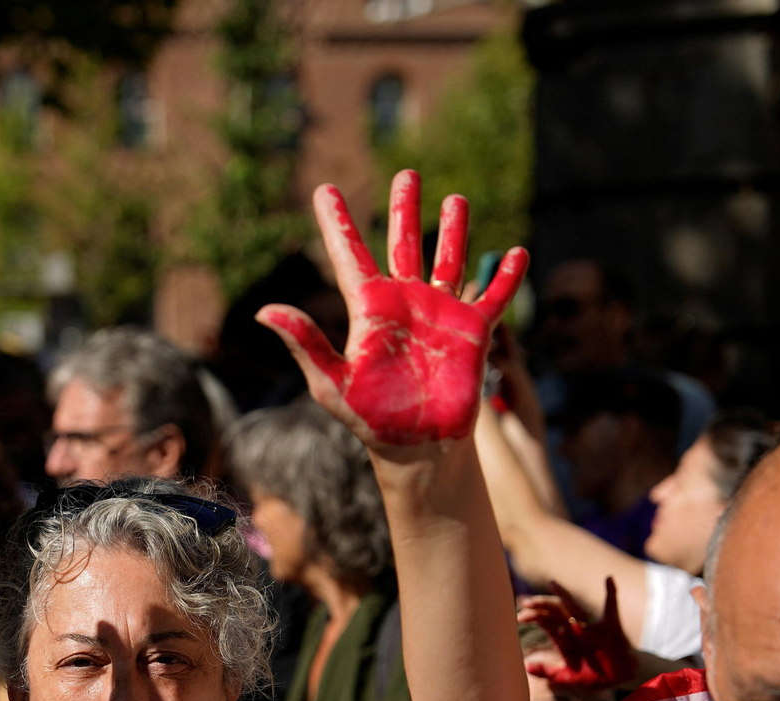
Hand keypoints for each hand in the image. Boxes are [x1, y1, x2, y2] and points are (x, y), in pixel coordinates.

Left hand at [257, 171, 527, 450]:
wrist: (415, 448)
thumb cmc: (369, 420)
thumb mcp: (332, 383)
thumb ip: (305, 343)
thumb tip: (262, 312)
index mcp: (369, 309)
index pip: (349, 254)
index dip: (338, 222)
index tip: (324, 189)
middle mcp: (405, 303)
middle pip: (403, 244)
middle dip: (405, 208)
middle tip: (407, 173)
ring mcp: (440, 314)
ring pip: (448, 260)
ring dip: (453, 230)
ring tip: (455, 198)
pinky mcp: (473, 332)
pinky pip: (493, 297)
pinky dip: (506, 276)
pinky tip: (517, 252)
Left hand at [519, 577, 637, 688]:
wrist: (620, 677)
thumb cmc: (594, 675)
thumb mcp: (568, 676)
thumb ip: (547, 671)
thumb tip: (525, 666)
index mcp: (566, 637)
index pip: (546, 622)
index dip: (533, 616)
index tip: (520, 616)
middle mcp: (576, 628)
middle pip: (556, 611)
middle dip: (541, 605)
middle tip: (526, 602)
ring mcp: (592, 626)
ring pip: (575, 608)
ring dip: (563, 596)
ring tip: (552, 584)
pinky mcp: (610, 627)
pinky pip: (612, 608)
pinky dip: (611, 593)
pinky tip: (608, 578)